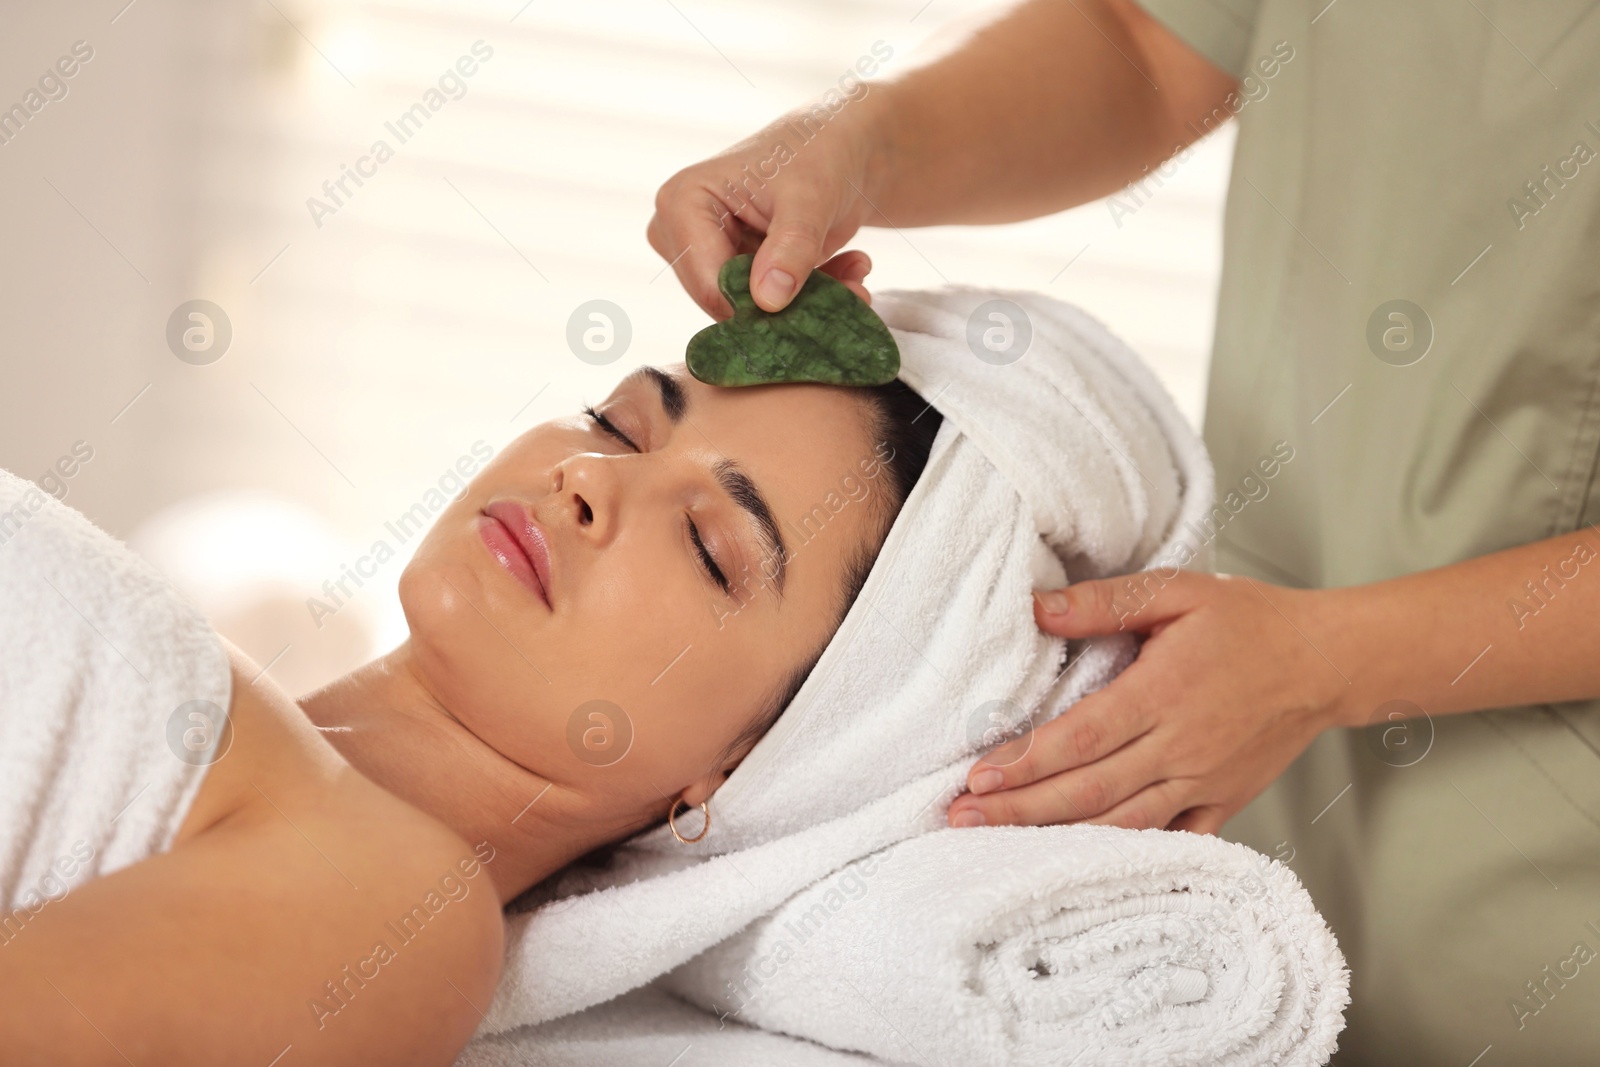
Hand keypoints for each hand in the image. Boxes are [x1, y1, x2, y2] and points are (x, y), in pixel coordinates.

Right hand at [646, 94, 890, 318]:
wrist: (839, 150)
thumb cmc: (818, 155)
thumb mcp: (810, 198)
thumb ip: (791, 247)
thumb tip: (767, 300)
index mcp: (682, 204)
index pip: (709, 283)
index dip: (759, 307)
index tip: (817, 308)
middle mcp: (680, 234)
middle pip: (725, 302)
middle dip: (789, 307)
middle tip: (852, 290)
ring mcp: (703, 256)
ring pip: (749, 311)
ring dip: (805, 304)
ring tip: (854, 278)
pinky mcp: (730, 272)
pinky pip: (765, 307)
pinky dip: (809, 299)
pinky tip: (846, 273)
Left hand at [947, 571, 1351, 834]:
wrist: (1326, 661)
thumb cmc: (1248, 622)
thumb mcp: (1176, 591)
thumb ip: (1105, 602)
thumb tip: (1037, 608)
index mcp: (1162, 693)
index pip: (1081, 739)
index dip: (1026, 763)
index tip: (977, 777)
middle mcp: (1179, 747)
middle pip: (1088, 790)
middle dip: (1019, 810)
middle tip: (961, 820)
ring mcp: (1202, 782)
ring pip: (1119, 823)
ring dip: (1055, 837)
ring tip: (998, 844)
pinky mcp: (1223, 803)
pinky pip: (1169, 841)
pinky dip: (1124, 857)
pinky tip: (1078, 865)